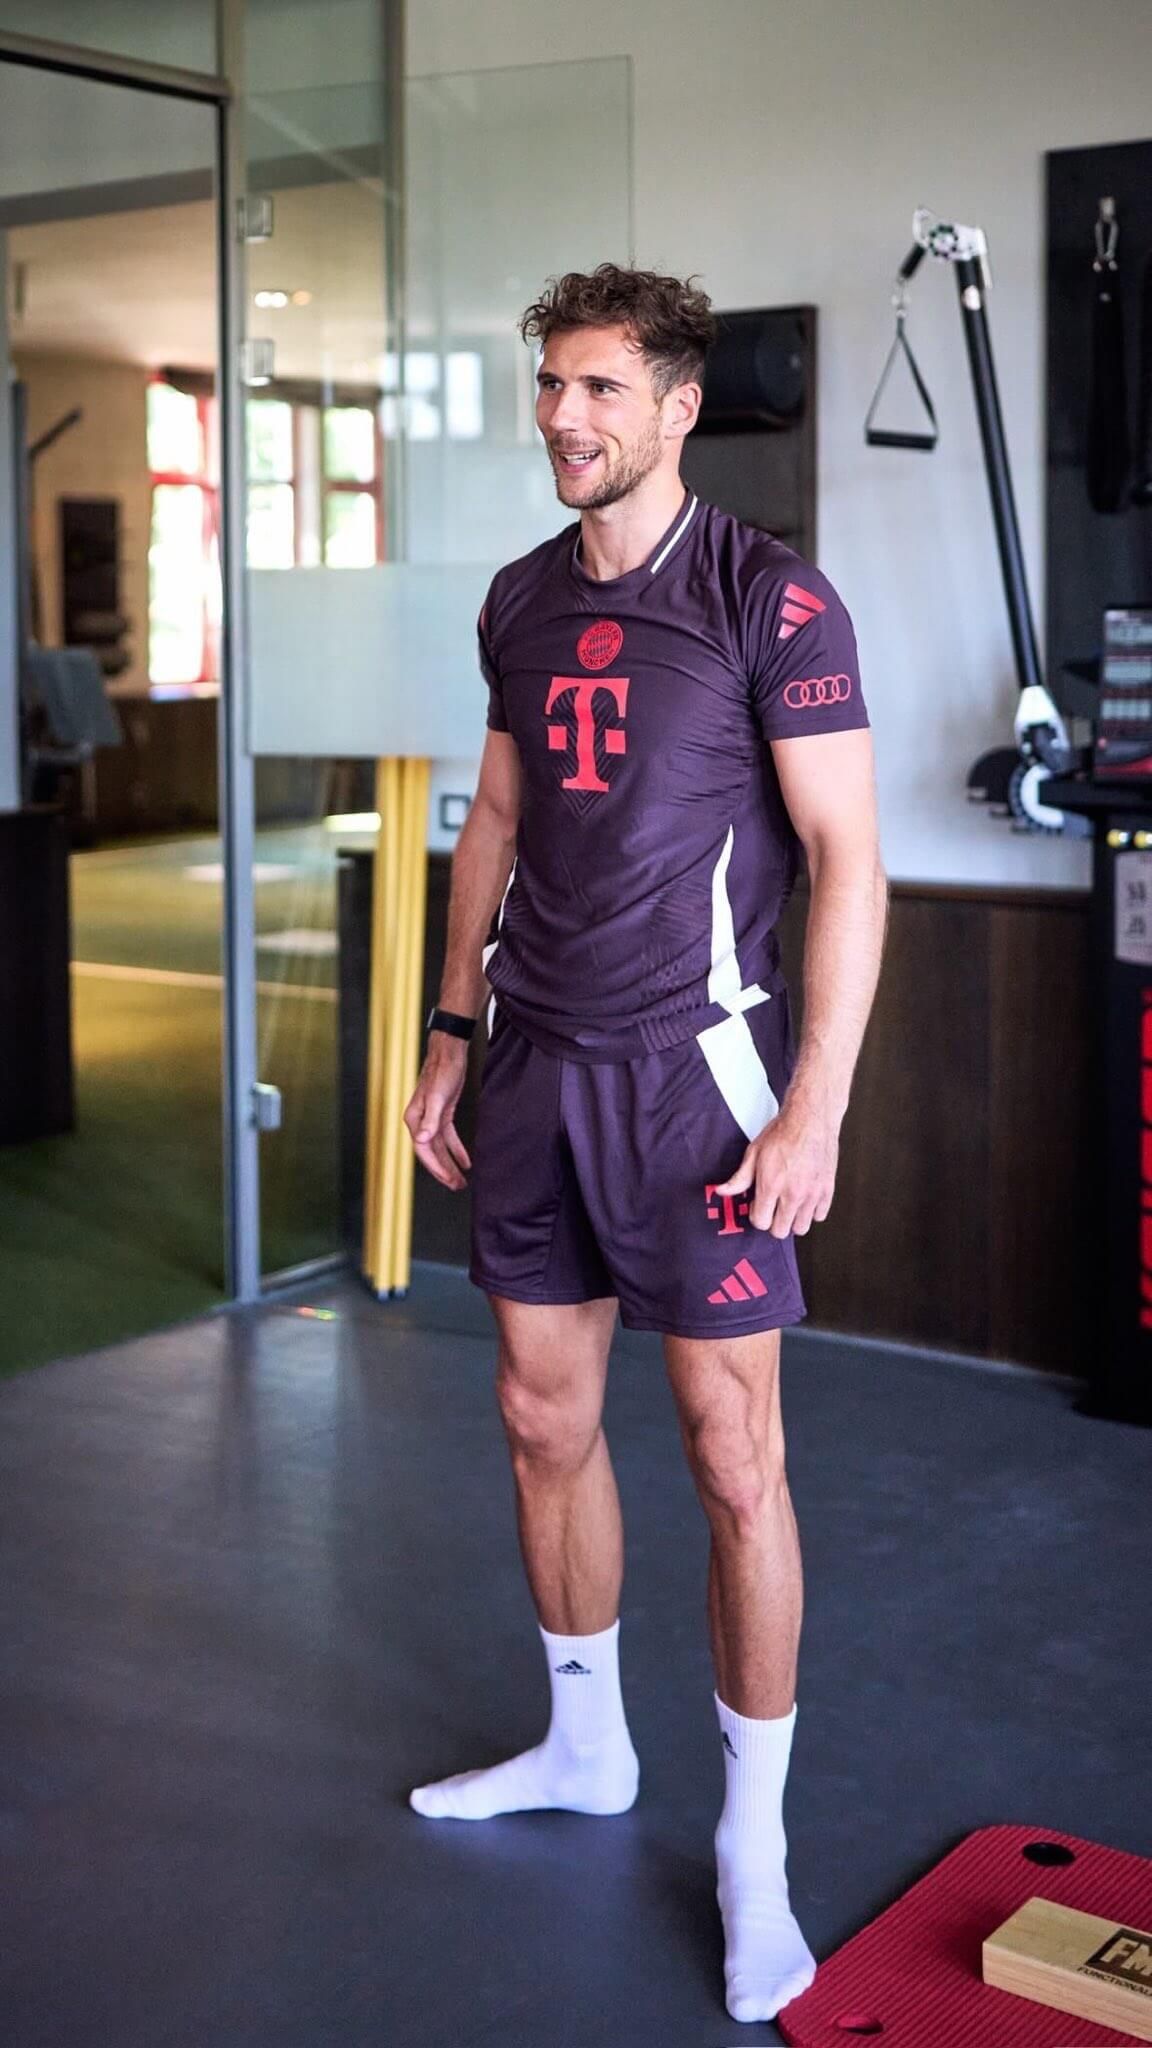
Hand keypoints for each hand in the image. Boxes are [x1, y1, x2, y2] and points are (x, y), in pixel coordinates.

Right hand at [404, 1035, 471, 1190]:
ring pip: (439, 1148)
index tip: (449, 1180)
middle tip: (457, 1186)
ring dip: (450, 1163)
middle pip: (431, 1153)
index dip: (436, 1168)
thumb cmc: (442, 1072)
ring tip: (461, 1180)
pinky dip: (456, 1150)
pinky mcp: (442, 1113)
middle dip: (443, 1171)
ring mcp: (431, 1118)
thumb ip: (430, 1120)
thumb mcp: (438, 1097)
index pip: (423, 1150)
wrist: (449, 1052)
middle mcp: (420, 1121)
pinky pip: (448, 1137)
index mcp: (415, 1119)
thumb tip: (421, 1139)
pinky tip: (466, 1161)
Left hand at [713, 1104, 838, 1237]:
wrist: (810, 1118)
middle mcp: (792, 1194)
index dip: (757, 1216)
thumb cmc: (784, 1132)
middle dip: (774, 1222)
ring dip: (793, 1220)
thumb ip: (740, 1178)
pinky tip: (805, 1199)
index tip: (759, 1207)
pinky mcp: (827, 1190)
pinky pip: (819, 1216)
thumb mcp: (754, 1153)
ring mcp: (812, 1194)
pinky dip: (812, 1212)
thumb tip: (723, 1191)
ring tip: (789, 1205)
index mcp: (771, 1186)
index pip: (761, 1222)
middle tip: (773, 1208)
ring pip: (801, 1228)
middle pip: (780, 1230)